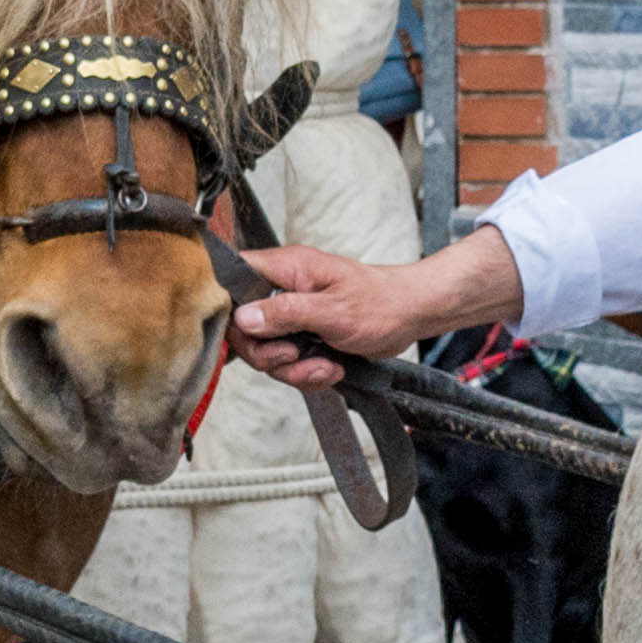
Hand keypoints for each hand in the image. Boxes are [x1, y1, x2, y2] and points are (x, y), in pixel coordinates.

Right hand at [230, 229, 519, 385]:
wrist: (411, 316)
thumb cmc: (380, 303)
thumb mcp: (332, 310)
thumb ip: (285, 313)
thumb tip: (244, 318)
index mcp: (285, 269)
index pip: (233, 279)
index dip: (230, 310)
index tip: (252, 334)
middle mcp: (282, 290)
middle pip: (245, 329)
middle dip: (270, 354)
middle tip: (295, 356)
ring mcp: (291, 315)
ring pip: (266, 352)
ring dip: (294, 369)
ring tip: (324, 365)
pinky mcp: (303, 337)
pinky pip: (288, 364)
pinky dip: (308, 373)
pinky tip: (331, 367)